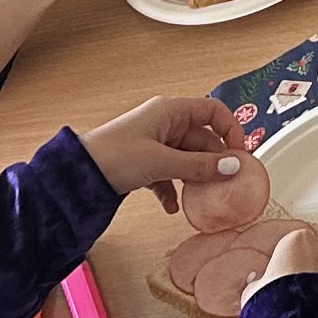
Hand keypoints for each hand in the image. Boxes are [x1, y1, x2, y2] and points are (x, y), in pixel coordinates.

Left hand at [84, 92, 252, 212]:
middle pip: (201, 139)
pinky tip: (170, 207)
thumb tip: (233, 166)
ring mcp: (154, 142)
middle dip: (212, 163)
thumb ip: (199, 166)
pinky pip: (168, 173)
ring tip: (199, 198)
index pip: (213, 111)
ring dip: (193, 179)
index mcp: (170, 111)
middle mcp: (165, 123)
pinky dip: (172, 189)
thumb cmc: (114, 156)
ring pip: (186, 159)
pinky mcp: (143, 162)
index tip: (240, 154)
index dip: (230, 130)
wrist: (77, 174)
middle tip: (224, 185)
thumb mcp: (162, 162)